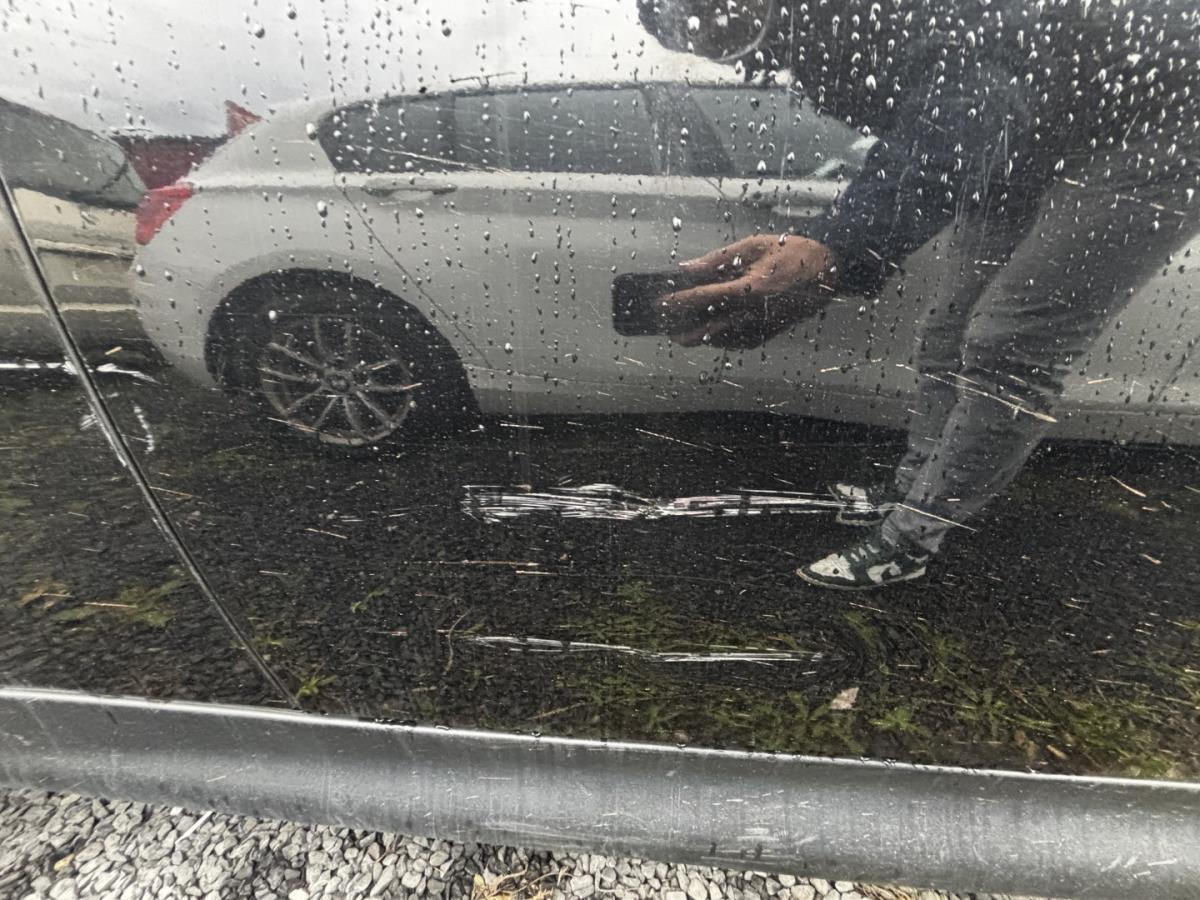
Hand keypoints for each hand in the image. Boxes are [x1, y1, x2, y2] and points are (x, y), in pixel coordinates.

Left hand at [661, 234, 834, 348]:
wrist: (829, 270)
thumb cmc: (793, 252)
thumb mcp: (754, 246)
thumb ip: (717, 259)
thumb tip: (687, 269)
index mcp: (750, 289)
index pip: (704, 299)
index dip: (678, 302)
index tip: (660, 304)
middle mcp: (755, 314)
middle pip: (709, 330)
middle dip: (685, 332)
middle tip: (667, 330)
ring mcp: (763, 327)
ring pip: (722, 340)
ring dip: (702, 337)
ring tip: (683, 332)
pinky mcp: (769, 334)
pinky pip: (738, 343)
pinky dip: (721, 339)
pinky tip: (712, 332)